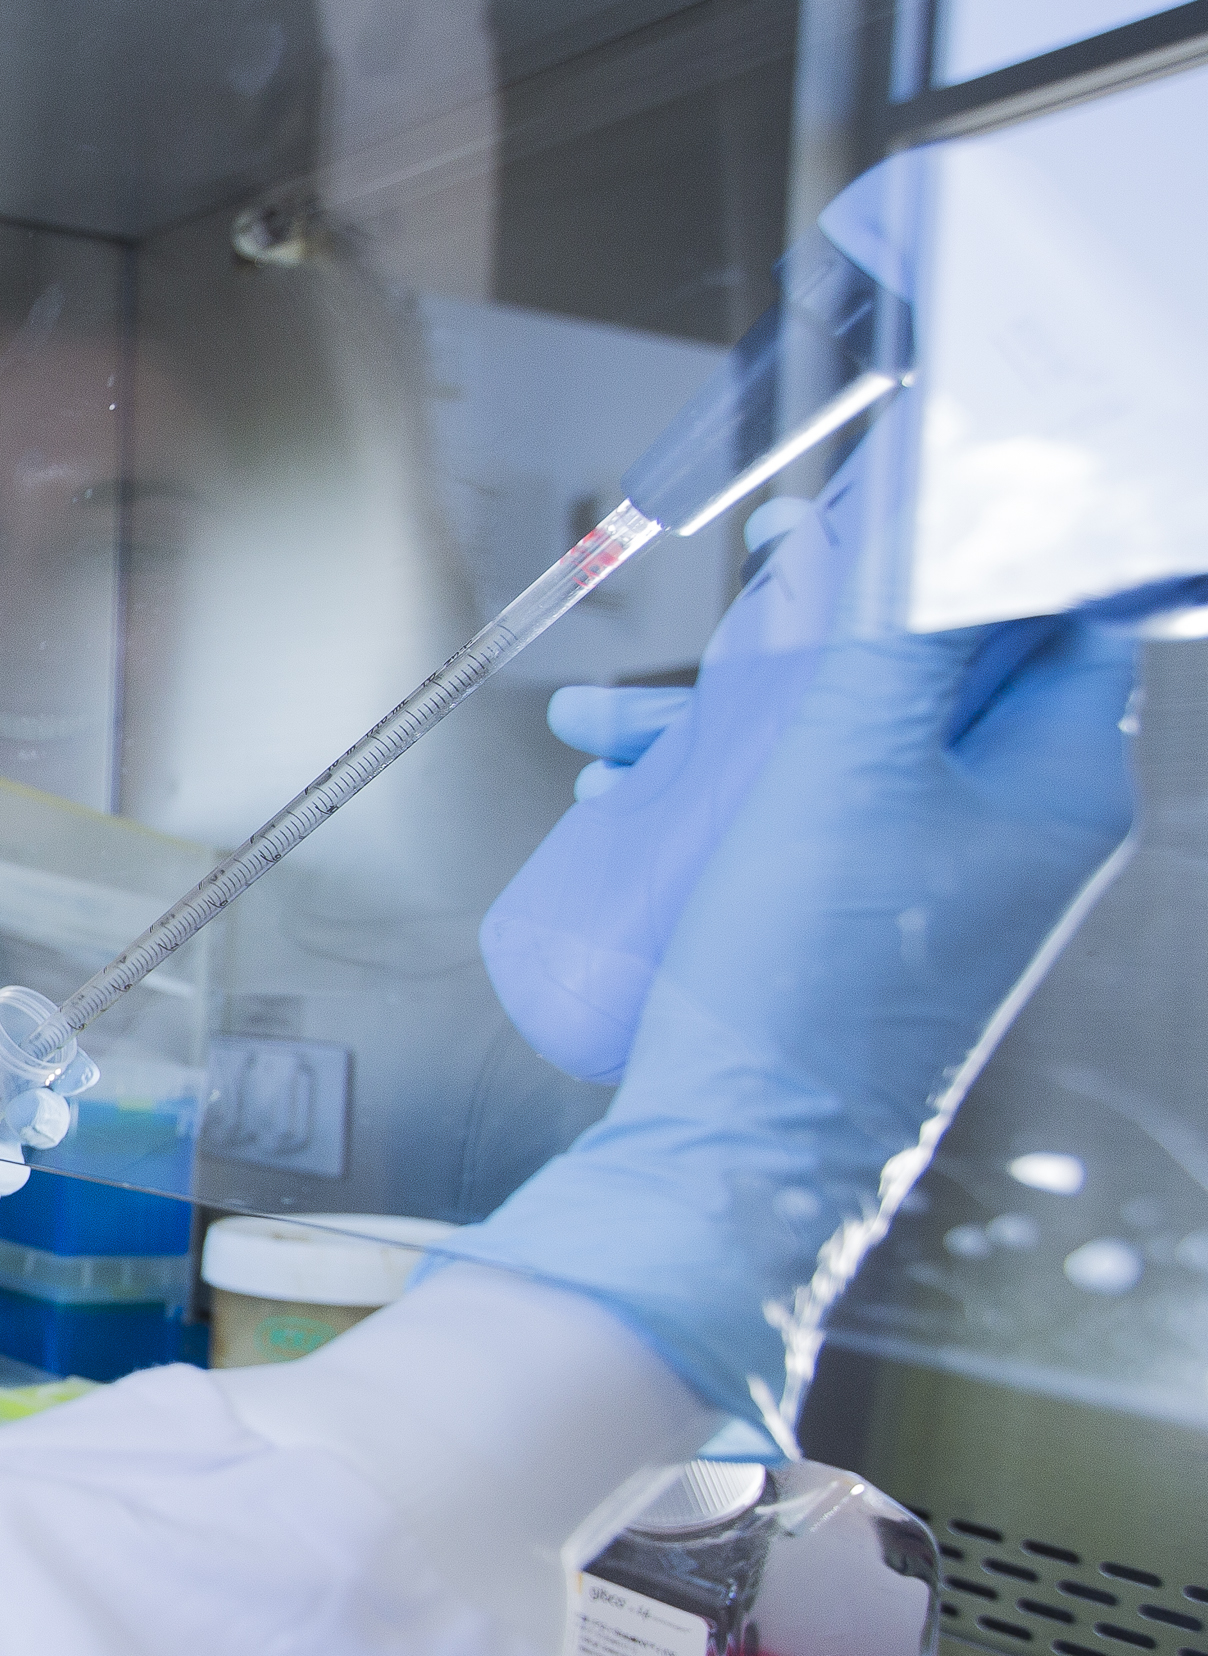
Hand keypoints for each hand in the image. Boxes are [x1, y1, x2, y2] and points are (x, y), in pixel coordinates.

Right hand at [448, 574, 1199, 1436]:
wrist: (736, 1159)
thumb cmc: (808, 980)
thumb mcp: (852, 766)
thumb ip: (895, 623)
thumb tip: (928, 497)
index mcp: (1058, 783)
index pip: (1048, 612)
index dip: (961, 541)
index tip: (867, 506)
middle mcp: (1007, 831)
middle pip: (922, 668)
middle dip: (804, 626)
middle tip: (734, 589)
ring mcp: (924, 885)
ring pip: (831, 744)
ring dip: (718, 715)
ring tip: (597, 732)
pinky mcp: (844, 929)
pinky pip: (783, 820)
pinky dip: (703, 795)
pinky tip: (609, 805)